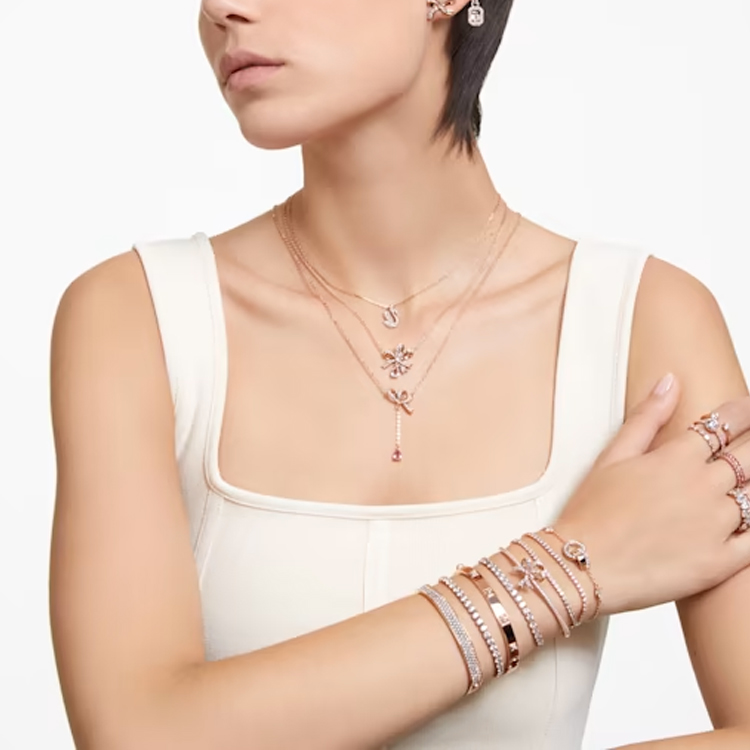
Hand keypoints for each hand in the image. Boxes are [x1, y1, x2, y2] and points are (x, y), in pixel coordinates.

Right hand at [554, 375, 749, 616]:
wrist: (581, 566)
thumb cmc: (591, 513)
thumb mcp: (612, 456)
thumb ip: (647, 417)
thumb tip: (670, 382)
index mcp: (677, 458)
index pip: (724, 423)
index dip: (742, 412)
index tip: (746, 407)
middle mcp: (704, 487)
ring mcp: (716, 525)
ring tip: (741, 483)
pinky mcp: (721, 562)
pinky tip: (746, 521)